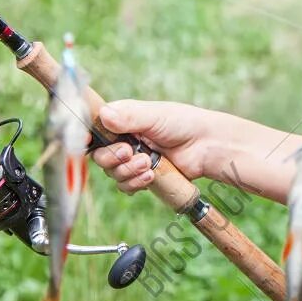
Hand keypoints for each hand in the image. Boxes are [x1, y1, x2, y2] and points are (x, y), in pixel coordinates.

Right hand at [92, 100, 219, 192]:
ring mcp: (133, 159)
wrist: (207, 147)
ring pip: (113, 173)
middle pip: (101, 156)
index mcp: (123, 119)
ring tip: (148, 164)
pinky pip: (126, 186)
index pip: (96, 130)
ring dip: (128, 172)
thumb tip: (104, 115)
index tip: (101, 142)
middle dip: (113, 158)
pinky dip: (135, 183)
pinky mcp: (142, 175)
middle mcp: (125, 139)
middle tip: (130, 153)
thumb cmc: (184, 124)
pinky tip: (151, 175)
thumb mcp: (155, 115)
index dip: (94, 139)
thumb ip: (128, 116)